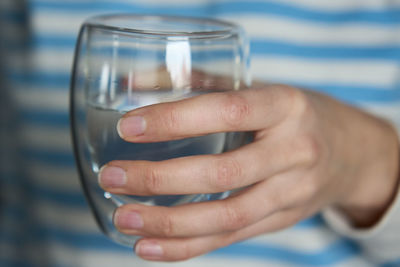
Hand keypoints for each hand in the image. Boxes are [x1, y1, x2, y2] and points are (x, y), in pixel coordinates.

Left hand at [98, 85, 398, 260]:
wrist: (351, 151)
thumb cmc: (296, 113)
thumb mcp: (262, 88)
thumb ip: (203, 82)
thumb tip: (136, 82)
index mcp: (286, 105)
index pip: (228, 111)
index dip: (176, 119)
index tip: (130, 127)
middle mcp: (294, 150)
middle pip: (223, 173)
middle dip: (160, 179)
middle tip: (113, 176)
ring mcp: (292, 192)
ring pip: (227, 217)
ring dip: (169, 222)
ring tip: (124, 218)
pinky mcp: (282, 220)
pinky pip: (232, 238)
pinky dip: (188, 247)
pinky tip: (150, 246)